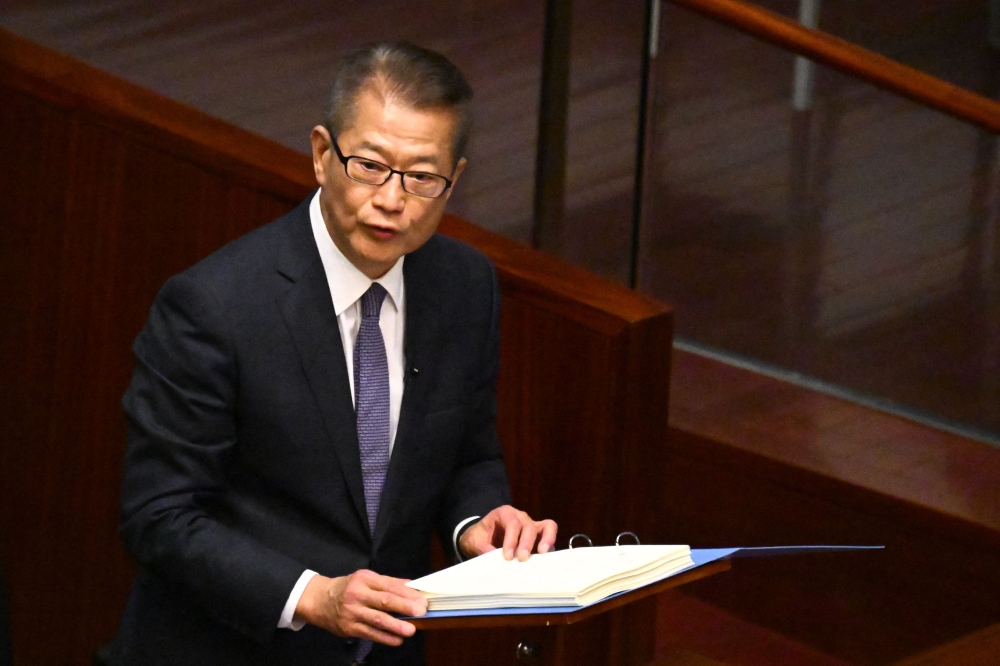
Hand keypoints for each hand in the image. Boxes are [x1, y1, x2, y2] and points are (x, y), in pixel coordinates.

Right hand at [293, 570, 427, 644]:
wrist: (319, 600)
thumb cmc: (348, 588)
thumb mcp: (366, 579)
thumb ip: (389, 583)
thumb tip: (413, 586)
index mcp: (365, 579)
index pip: (390, 586)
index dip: (407, 593)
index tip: (422, 599)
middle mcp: (358, 594)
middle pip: (384, 601)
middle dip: (404, 607)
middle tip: (421, 612)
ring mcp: (353, 612)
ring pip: (378, 620)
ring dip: (396, 626)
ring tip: (411, 630)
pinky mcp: (349, 628)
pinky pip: (370, 633)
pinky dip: (385, 638)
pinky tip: (397, 640)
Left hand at [458, 505, 557, 561]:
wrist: (482, 538)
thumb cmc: (479, 537)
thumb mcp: (475, 541)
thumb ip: (483, 549)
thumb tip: (495, 562)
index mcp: (504, 513)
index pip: (512, 523)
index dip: (511, 540)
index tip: (507, 557)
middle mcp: (520, 517)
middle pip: (529, 526)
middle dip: (526, 543)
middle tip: (522, 559)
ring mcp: (532, 525)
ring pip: (547, 526)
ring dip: (547, 540)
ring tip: (543, 554)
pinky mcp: (539, 537)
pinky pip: (549, 537)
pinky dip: (550, 547)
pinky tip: (545, 560)